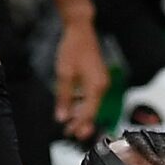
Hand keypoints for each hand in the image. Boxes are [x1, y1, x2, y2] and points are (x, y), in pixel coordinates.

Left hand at [53, 17, 108, 140]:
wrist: (81, 30)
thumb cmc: (73, 48)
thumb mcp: (64, 75)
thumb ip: (64, 98)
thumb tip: (62, 117)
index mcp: (96, 87)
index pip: (88, 113)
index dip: (79, 125)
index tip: (70, 133)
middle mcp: (102, 86)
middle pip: (93, 111)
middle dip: (83, 124)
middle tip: (72, 135)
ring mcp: (102, 81)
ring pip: (93, 104)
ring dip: (82, 115)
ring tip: (71, 124)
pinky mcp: (99, 78)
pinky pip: (93, 96)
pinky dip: (84, 104)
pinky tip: (74, 108)